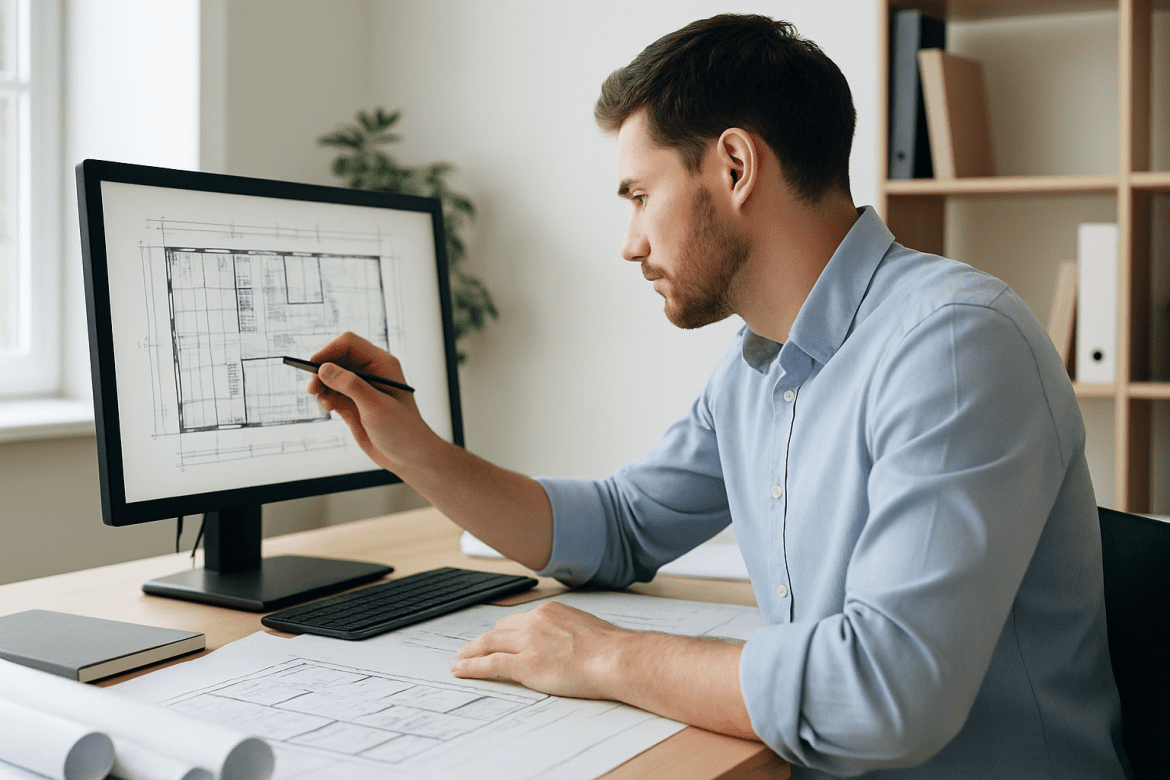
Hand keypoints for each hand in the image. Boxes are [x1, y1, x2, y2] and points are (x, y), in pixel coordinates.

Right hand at [308, 332, 434, 472]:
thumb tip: (325, 369)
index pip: (350, 344)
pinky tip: (327, 408)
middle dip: (321, 370)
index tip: (313, 365)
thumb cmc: (402, 430)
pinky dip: (324, 398)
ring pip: (330, 377)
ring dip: (321, 387)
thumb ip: (351, 385)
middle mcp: (370, 372)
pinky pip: (330, 393)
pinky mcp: (351, 404)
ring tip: (323, 403)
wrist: (408, 457)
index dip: (329, 350)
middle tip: (312, 388)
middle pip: (336, 358)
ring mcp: (360, 388)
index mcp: (382, 364)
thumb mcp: (376, 406)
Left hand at [451, 601, 625, 699]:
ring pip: (489, 644)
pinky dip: (471, 667)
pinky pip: (489, 664)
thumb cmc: (611, 650)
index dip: (504, 632)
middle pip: (499, 630)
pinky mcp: (525, 665)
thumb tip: (570, 644)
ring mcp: (528, 643)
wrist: (615, 658)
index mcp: (550, 612)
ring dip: (470, 652)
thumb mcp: (588, 629)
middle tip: (472, 649)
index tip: (497, 638)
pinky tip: (460, 670)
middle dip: (483, 640)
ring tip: (460, 660)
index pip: (519, 621)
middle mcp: (535, 622)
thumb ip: (571, 632)